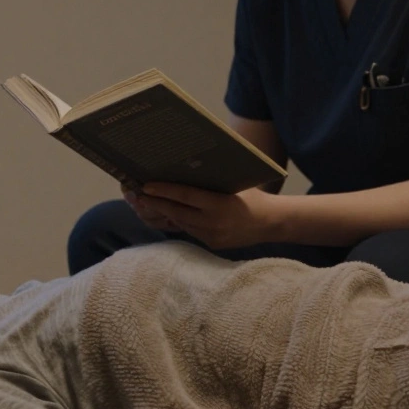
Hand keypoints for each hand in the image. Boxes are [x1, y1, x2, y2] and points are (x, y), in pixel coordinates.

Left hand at [134, 183, 281, 249]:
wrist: (270, 223)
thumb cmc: (252, 196)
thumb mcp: (235, 184)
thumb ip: (212, 179)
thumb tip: (187, 163)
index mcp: (219, 205)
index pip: (185, 197)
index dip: (164, 191)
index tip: (146, 186)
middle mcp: (213, 223)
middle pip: (177, 213)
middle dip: (156, 203)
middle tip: (137, 195)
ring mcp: (211, 237)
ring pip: (181, 223)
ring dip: (164, 213)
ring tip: (148, 202)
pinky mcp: (211, 244)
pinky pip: (190, 231)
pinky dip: (180, 221)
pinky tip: (168, 213)